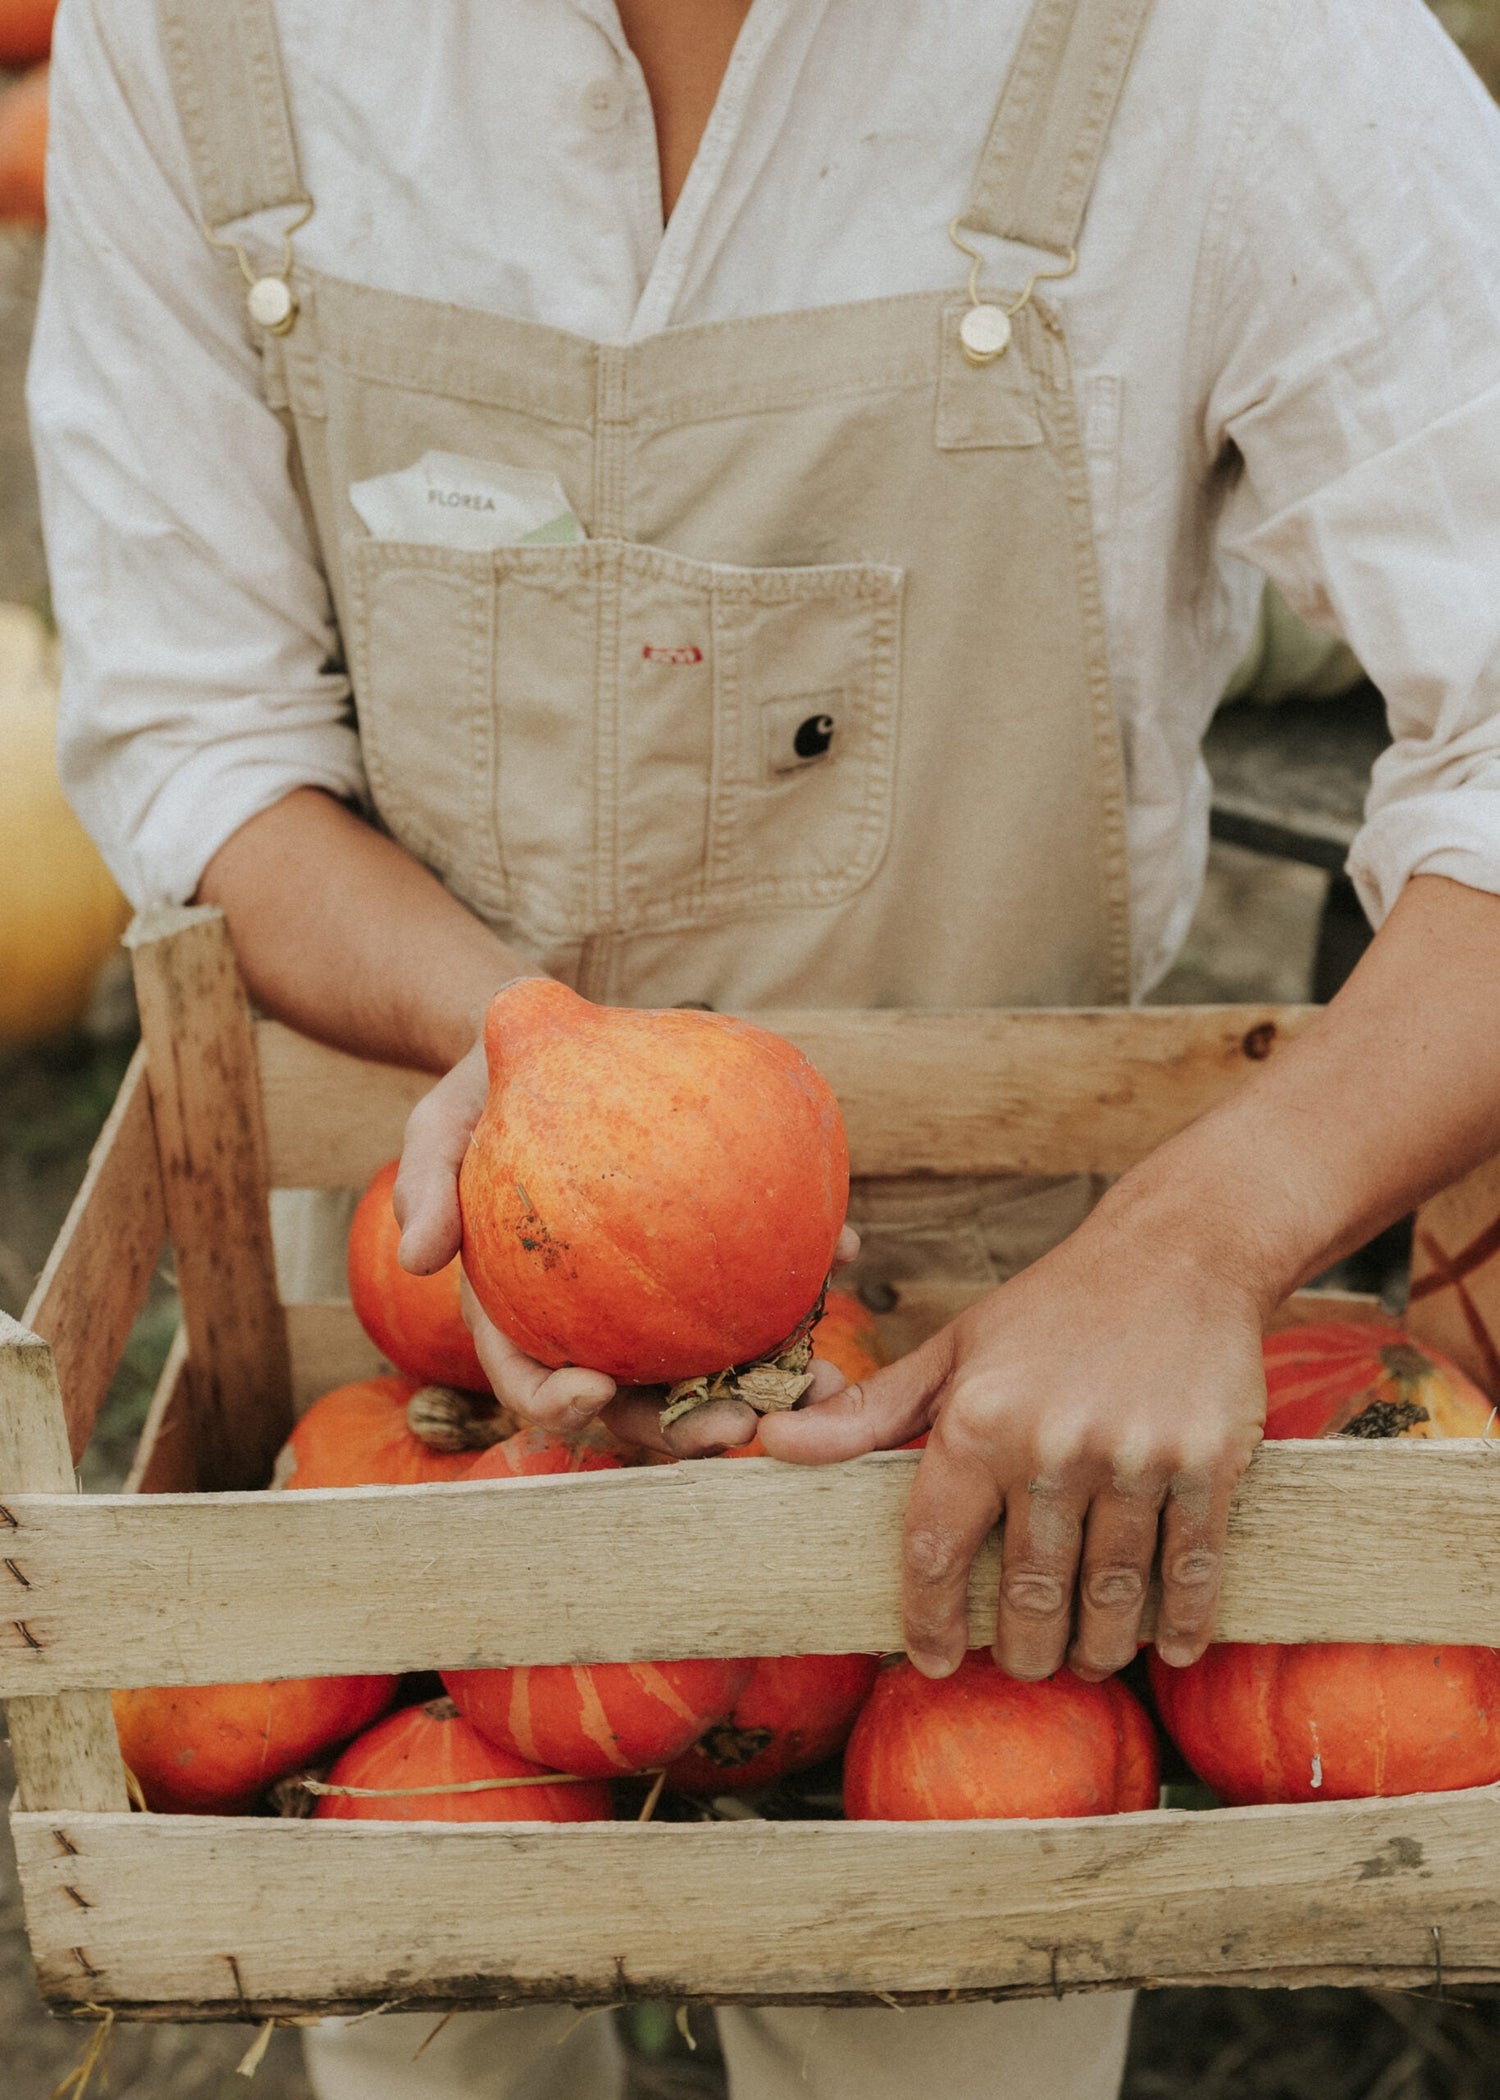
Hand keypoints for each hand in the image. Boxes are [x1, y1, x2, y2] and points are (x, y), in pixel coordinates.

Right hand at [394, 1016, 857, 1455]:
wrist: (543, 1049)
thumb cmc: (482, 1095)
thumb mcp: (436, 1125)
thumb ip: (426, 1183)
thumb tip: (415, 1256)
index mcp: (521, 1314)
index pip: (533, 1382)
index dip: (561, 1409)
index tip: (597, 1394)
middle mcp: (594, 1321)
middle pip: (639, 1401)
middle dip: (689, 1432)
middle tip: (741, 1428)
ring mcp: (655, 1293)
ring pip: (712, 1359)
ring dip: (769, 1383)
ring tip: (821, 1382)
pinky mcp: (708, 1249)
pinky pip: (757, 1270)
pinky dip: (804, 1272)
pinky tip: (849, 1254)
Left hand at [760, 1201, 1267, 1682]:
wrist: (1180, 1253)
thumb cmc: (1053, 1308)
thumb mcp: (956, 1351)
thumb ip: (872, 1412)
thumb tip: (776, 1443)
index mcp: (979, 1421)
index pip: (936, 1549)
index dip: (928, 1620)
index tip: (931, 1660)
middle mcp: (1052, 1445)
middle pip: (1029, 1592)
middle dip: (1023, 1647)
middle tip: (1023, 1665)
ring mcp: (1134, 1458)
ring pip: (1109, 1594)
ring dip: (1096, 1647)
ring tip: (1084, 1660)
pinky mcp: (1206, 1464)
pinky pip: (1190, 1568)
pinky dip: (1179, 1621)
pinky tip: (1165, 1644)